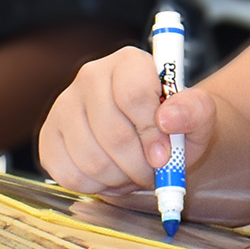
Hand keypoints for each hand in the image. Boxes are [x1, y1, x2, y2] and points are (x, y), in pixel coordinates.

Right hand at [38, 46, 218, 196]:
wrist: (156, 139)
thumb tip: (168, 118)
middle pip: (112, 132)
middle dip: (139, 164)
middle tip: (153, 172)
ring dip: (120, 178)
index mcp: (130, 62)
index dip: (151, 133)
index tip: (165, 157)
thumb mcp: (200, 116)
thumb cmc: (177, 125)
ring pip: (90, 158)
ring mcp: (64, 105)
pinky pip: (68, 174)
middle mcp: (91, 76)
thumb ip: (195, 111)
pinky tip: (113, 176)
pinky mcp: (50, 137)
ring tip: (136, 172)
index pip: (133, 96)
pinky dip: (96, 186)